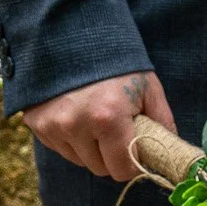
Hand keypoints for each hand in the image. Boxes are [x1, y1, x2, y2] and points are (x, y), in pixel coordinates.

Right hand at [23, 70, 176, 181]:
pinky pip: (59, 148)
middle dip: (111, 156)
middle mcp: (76, 126)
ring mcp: (52, 126)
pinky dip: (70, 139)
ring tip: (94, 118)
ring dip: (90, 149)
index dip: (132, 164)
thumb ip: (163, 122)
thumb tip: (171, 151)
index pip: (122, 170)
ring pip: (79, 161)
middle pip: (100, 168)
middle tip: (116, 131)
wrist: (72, 35)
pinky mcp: (36, 123)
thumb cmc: (117, 63)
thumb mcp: (147, 87)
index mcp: (108, 119)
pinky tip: (76, 114)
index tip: (136, 151)